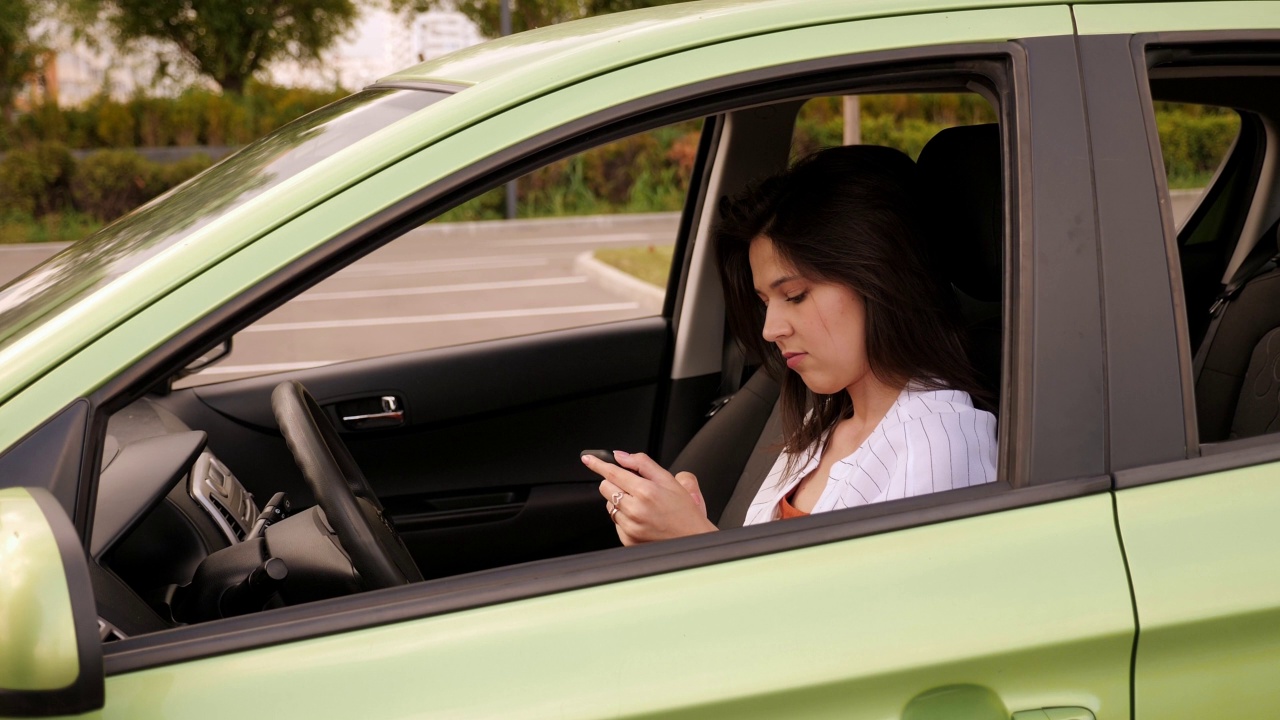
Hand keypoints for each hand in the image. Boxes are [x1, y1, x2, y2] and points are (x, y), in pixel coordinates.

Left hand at [582, 450, 716, 545]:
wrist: (692, 540)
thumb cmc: (684, 511)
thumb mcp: (669, 480)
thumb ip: (642, 464)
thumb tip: (621, 456)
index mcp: (646, 492)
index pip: (612, 473)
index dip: (598, 464)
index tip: (588, 459)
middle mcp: (635, 510)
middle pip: (605, 488)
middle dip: (615, 483)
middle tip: (632, 486)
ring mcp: (630, 527)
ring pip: (609, 505)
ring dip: (620, 501)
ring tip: (642, 505)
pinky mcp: (628, 540)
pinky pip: (616, 522)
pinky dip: (624, 517)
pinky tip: (642, 519)